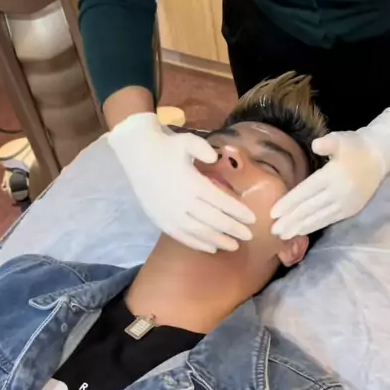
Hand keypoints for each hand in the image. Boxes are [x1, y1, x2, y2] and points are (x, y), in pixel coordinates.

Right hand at [108, 113, 254, 252]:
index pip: (220, 201)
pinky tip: (211, 248)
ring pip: (198, 232)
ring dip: (218, 240)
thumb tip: (215, 156)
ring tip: (234, 246)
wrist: (136, 154)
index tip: (253, 219)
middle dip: (233, 229)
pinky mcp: (160, 220)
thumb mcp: (186, 140)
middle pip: (213, 220)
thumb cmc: (166, 147)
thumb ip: (202, 148)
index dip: (237, 211)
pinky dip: (197, 244)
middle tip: (250, 236)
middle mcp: (181, 202)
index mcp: (191, 183)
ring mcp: (170, 214)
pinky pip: (181, 236)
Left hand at [271, 108, 389, 237]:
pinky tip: (302, 231)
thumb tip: (315, 145)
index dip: (289, 203)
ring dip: (300, 227)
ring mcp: (345, 204)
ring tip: (284, 235)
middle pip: (309, 209)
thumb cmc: (355, 146)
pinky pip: (328, 220)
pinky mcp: (350, 210)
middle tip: (273, 230)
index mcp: (332, 176)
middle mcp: (338, 193)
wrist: (380, 156)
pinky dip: (314, 226)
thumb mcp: (341, 139)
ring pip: (318, 218)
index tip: (273, 213)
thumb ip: (328, 143)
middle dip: (290, 220)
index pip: (305, 192)